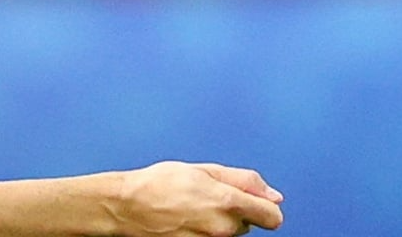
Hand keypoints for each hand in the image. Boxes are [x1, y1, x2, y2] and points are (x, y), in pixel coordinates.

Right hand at [111, 161, 283, 236]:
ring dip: (219, 222)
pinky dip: (205, 232)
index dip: (265, 208)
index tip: (255, 203)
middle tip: (206, 198)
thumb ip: (244, 181)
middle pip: (248, 223)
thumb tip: (273, 195)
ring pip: (230, 233)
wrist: (127, 207)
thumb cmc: (158, 184)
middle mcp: (223, 228)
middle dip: (234, 211)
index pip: (273, 217)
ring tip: (192, 209)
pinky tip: (187, 222)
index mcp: (228, 202)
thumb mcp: (203, 170)